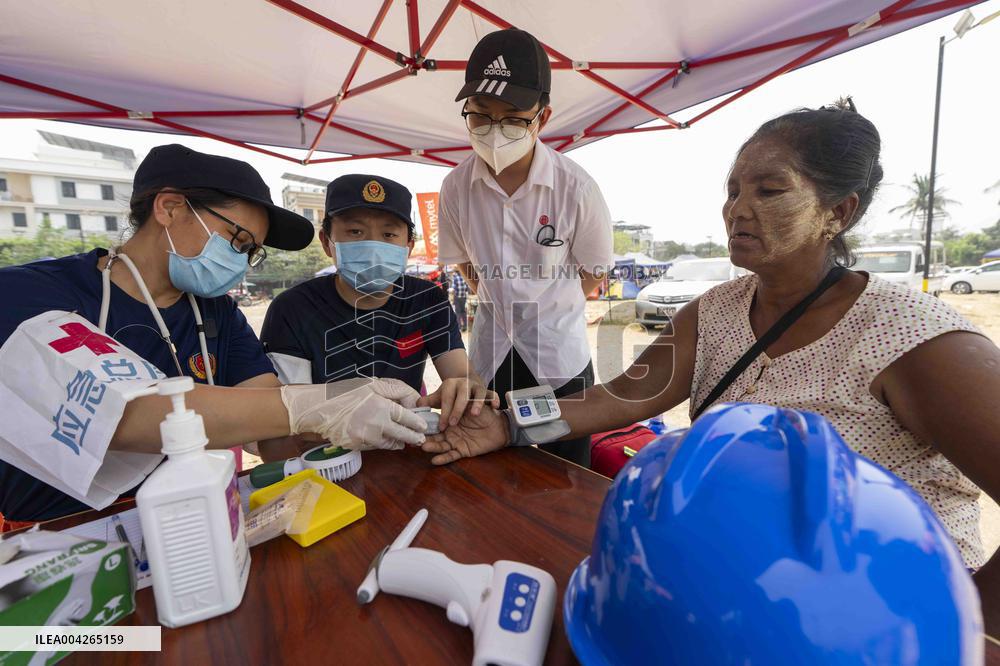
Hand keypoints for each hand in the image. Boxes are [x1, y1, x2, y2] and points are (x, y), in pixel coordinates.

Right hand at [281, 378, 425, 450]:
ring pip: (388, 444)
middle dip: (413, 438)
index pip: (407, 418)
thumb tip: (413, 399)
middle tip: (420, 440)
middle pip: (402, 436)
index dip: (417, 424)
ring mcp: (365, 438)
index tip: (423, 426)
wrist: (317, 408)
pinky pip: (373, 447)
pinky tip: (381, 439)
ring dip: (397, 443)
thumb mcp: (371, 385)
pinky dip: (379, 443)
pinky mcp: (356, 446)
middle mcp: (376, 425)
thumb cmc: (345, 393)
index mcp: (381, 407)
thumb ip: (395, 391)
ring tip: (402, 442)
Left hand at [417, 378, 499, 428]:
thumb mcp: (441, 403)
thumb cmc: (454, 402)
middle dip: (456, 410)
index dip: (444, 413)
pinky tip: (495, 407)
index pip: (446, 399)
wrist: (471, 394)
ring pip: (479, 394)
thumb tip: (416, 404)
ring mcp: (478, 389)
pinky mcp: (489, 393)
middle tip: (453, 424)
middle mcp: (464, 386)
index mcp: (450, 386)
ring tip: (474, 414)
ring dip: (477, 403)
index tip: (442, 427)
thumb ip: (429, 403)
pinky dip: (494, 399)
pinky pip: (492, 395)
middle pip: (462, 396)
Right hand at [420, 406, 509, 464]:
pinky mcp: (463, 451)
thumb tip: (445, 394)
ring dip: (433, 447)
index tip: (417, 424)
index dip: (426, 424)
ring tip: (424, 447)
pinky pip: (452, 456)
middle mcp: (450, 430)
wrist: (501, 426)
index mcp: (449, 418)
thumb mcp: (471, 401)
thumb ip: (458, 400)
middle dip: (426, 437)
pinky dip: (444, 459)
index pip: (435, 422)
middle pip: (436, 435)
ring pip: (441, 445)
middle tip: (416, 438)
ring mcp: (456, 441)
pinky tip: (434, 461)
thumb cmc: (486, 412)